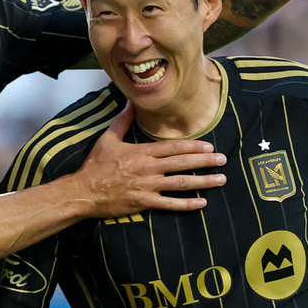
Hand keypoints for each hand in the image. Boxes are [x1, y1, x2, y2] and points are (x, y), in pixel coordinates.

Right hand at [72, 103, 226, 217]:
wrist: (84, 191)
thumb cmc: (95, 165)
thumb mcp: (108, 139)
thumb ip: (123, 121)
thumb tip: (130, 103)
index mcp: (142, 152)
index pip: (173, 147)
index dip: (193, 146)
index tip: (209, 145)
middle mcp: (149, 169)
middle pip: (182, 163)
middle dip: (205, 161)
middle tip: (223, 159)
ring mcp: (148, 186)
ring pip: (181, 183)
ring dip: (203, 181)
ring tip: (221, 179)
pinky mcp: (145, 202)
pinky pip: (170, 204)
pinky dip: (187, 204)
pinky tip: (202, 203)